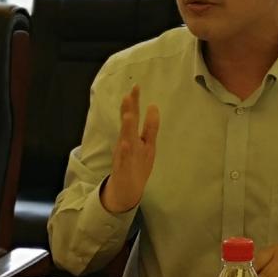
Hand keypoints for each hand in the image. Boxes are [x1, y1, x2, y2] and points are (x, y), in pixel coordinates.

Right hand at [101, 84, 159, 214]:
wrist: (125, 190)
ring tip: (128, 116)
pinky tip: (125, 144)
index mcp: (133, 137)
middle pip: (129, 124)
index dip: (135, 102)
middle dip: (129, 110)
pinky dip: (125, 152)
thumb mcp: (146, 143)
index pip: (134, 116)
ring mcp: (125, 155)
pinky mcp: (124, 168)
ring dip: (127, 128)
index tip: (136, 86)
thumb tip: (154, 106)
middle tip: (128, 94)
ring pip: (126, 140)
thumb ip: (149, 126)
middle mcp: (128, 143)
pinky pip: (124, 160)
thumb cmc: (135, 163)